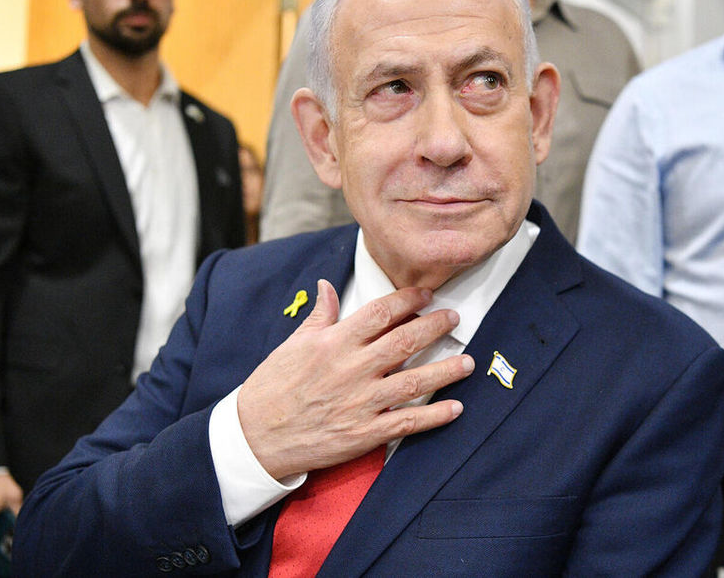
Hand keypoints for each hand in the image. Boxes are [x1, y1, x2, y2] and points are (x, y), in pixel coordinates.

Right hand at [238, 279, 473, 479]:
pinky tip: (455, 408)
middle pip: (404, 342)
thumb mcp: (293, 344)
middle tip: (454, 318)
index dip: (407, 300)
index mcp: (333, 343)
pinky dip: (434, 416)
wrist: (255, 437)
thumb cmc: (272, 388)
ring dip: (445, 371)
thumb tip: (327, 286)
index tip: (426, 294)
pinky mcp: (364, 433)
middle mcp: (351, 370)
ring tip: (468, 362)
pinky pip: (406, 423)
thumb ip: (319, 315)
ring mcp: (360, 403)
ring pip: (413, 382)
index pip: (379, 313)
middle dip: (435, 327)